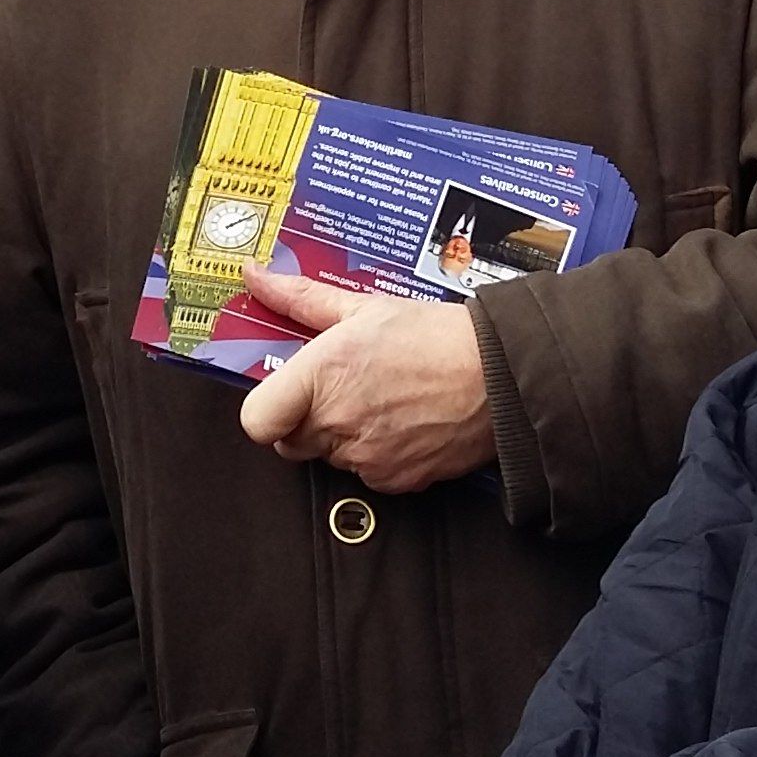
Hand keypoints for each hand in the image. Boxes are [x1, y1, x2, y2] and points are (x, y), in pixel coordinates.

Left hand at [229, 271, 494, 493]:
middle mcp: (337, 421)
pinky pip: (366, 475)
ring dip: (343, 437)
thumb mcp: (362, 308)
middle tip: (340, 391)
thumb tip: (257, 277)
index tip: (283, 395)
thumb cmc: (434, 336)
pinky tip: (401, 424)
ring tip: (381, 401)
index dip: (266, 410)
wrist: (499, 373)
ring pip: (330, 458)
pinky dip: (376, 456)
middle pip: (290, 442)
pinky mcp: (394, 480)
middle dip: (305, 420)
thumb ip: (299, 297)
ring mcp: (365, 456)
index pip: (257, 420)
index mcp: (321, 375)